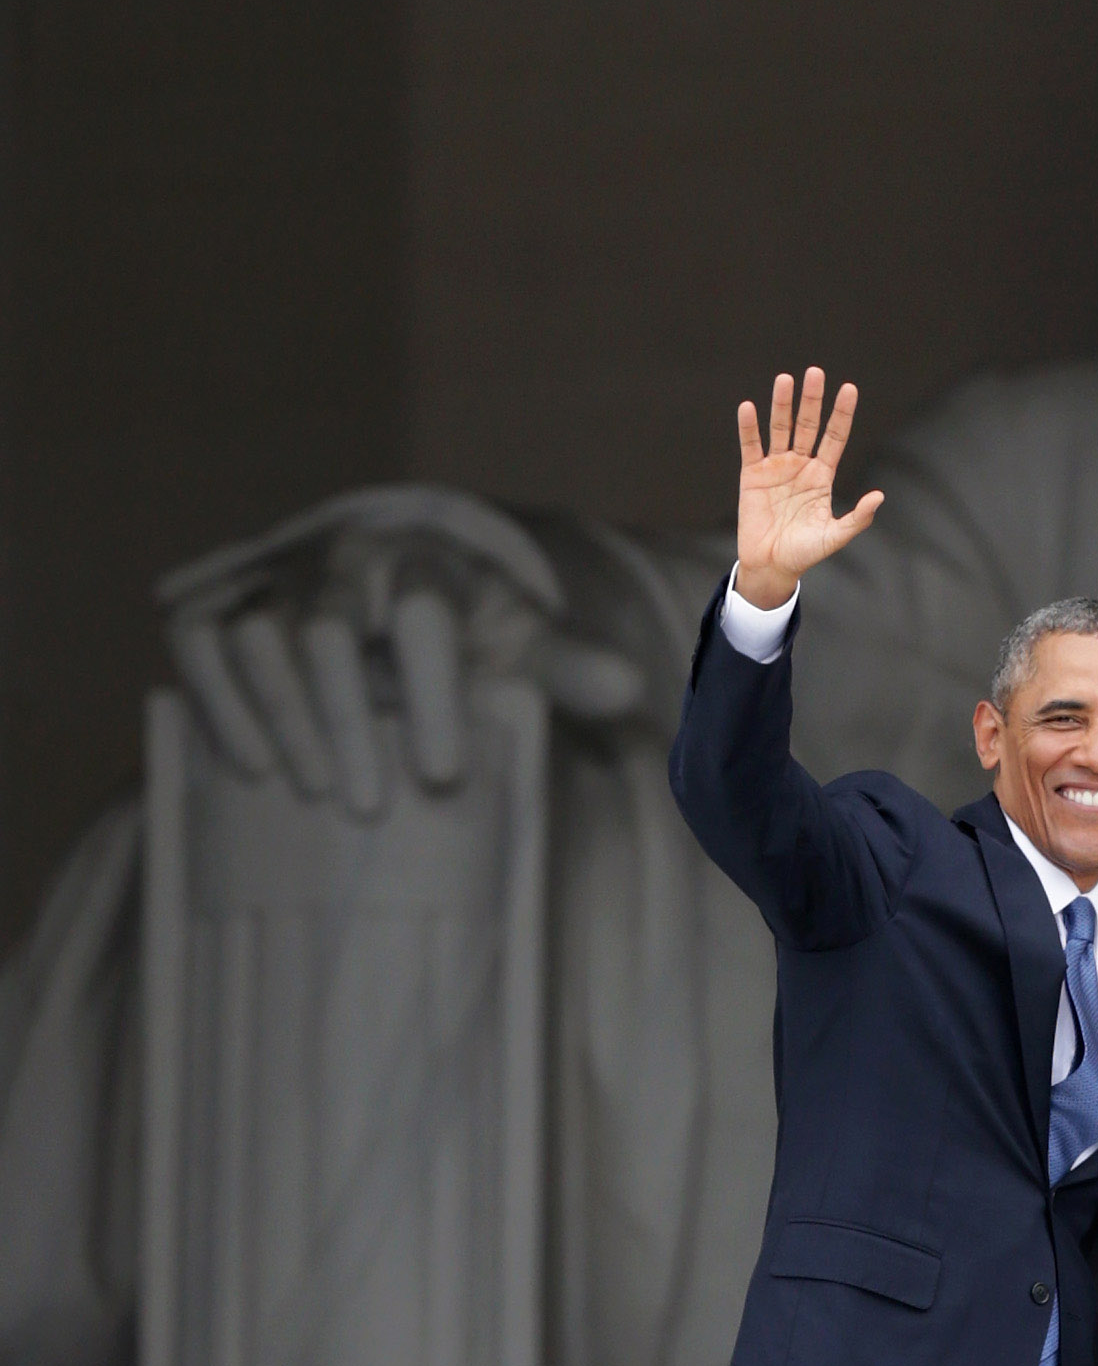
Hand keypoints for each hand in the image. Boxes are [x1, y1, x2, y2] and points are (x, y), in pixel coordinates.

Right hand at [157, 486, 641, 816]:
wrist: (391, 582)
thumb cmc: (470, 628)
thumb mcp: (524, 641)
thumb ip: (569, 664)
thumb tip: (630, 689)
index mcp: (426, 561)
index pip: (425, 616)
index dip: (432, 693)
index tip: (444, 775)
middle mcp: (341, 558)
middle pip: (330, 630)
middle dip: (349, 720)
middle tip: (370, 807)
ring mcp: (276, 578)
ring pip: (259, 634)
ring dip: (280, 716)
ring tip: (315, 792)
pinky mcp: (219, 603)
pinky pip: (198, 640)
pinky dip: (219, 700)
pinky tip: (250, 767)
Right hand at [734, 369, 879, 608]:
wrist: (772, 566)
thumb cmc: (805, 552)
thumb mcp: (835, 536)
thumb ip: (858, 518)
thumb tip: (879, 496)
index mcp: (822, 475)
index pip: (835, 436)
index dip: (842, 414)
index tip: (850, 389)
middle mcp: (800, 465)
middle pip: (808, 425)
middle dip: (812, 400)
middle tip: (816, 372)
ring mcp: (776, 467)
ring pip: (780, 429)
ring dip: (782, 405)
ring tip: (786, 379)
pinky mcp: (751, 475)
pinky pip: (750, 446)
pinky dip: (749, 427)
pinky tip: (749, 407)